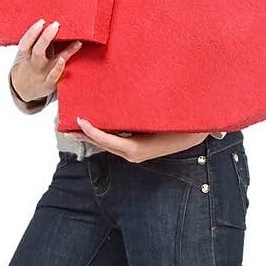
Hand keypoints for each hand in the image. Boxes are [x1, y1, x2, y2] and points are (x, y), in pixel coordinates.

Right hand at [11, 18, 81, 103]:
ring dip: (62, 51)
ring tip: (73, 40)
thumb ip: (35, 41)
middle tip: (56, 24)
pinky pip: (55, 76)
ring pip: (50, 62)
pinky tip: (66, 59)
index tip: (42, 22)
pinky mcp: (49, 84)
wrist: (23, 90)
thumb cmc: (30, 66)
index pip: (25, 43)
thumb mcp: (27, 55)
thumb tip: (49, 22)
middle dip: (46, 36)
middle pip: (37, 49)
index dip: (32, 33)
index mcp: (26, 55)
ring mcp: (42, 74)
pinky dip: (60, 68)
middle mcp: (34, 64)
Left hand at [74, 119, 226, 161]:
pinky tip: (96, 123)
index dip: (92, 132)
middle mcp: (133, 154)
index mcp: (137, 149)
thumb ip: (152, 117)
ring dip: (91, 135)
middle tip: (67, 124)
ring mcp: (134, 153)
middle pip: (102, 144)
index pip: (108, 141)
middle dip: (84, 135)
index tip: (80, 121)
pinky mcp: (136, 148)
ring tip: (76, 124)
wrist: (198, 133)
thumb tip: (150, 112)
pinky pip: (115, 141)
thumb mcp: (171, 121)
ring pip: (107, 143)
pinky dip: (103, 133)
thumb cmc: (186, 126)